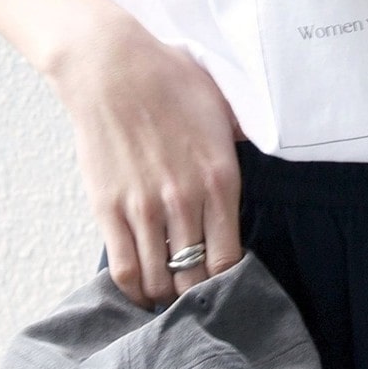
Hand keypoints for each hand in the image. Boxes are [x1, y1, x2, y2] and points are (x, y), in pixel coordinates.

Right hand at [46, 10, 243, 308]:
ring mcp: (144, 208)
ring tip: (169, 297)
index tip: (225, 286)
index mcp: (220, 177)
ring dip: (165, 296)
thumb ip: (239, 142)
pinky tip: (141, 290)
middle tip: (197, 301)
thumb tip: (259, 147)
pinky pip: (124, 269)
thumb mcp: (222, 106)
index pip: (230, 259)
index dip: (228, 283)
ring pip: (159, 281)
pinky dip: (133, 289)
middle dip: (198, 297)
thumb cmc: (168, 79)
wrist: (112, 66)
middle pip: (196, 279)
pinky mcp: (108, 209)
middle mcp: (185, 200)